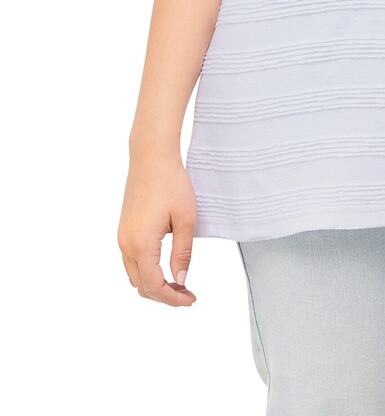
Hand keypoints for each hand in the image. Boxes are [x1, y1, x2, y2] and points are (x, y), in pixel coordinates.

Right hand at [118, 152, 197, 306]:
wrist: (151, 157)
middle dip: (164, 295)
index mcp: (141, 244)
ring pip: (134, 275)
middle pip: (141, 286)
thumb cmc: (171, 183)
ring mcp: (122, 237)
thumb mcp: (186, 219)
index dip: (172, 299)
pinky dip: (146, 270)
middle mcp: (126, 244)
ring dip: (154, 284)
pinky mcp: (124, 229)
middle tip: (187, 294)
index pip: (154, 286)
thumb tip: (180, 280)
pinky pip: (131, 261)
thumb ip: (183, 253)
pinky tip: (164, 266)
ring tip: (178, 282)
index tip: (190, 299)